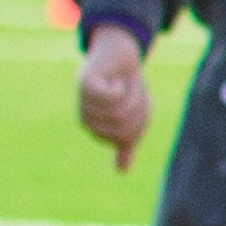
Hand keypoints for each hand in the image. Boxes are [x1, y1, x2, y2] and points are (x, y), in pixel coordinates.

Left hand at [76, 25, 150, 168]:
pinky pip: (113, 96)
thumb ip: (126, 142)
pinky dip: (122, 86)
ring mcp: (84, 102)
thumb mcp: (132, 115)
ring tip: (126, 82)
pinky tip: (115, 78)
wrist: (118, 53)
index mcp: (97, 130)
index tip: (138, 103)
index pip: (128, 136)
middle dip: (139, 105)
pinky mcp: (86, 85)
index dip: (142, 119)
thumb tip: (122, 172)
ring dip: (133, 93)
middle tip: (133, 90)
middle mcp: (87, 119)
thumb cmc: (125, 84)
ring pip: (121, 109)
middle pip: (125, 125)